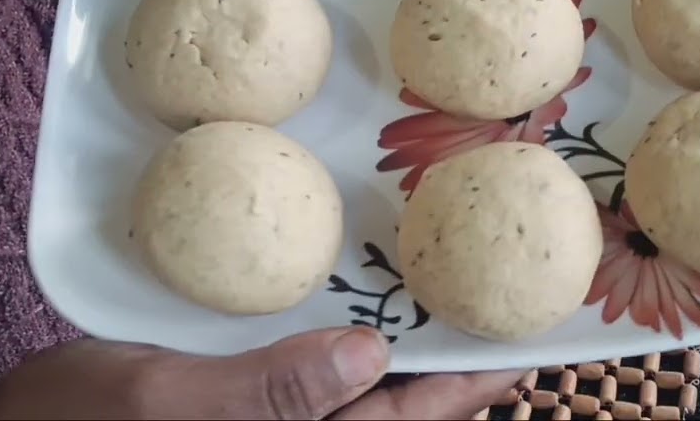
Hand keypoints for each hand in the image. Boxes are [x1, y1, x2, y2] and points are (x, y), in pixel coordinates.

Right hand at [0, 327, 521, 419]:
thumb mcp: (169, 405)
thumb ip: (274, 391)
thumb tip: (372, 356)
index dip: (472, 384)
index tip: (530, 346)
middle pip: (397, 410)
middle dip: (449, 363)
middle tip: (500, 301)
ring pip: (360, 393)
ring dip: (403, 348)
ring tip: (448, 291)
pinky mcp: (243, 412)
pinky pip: (311, 380)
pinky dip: (343, 342)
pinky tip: (357, 301)